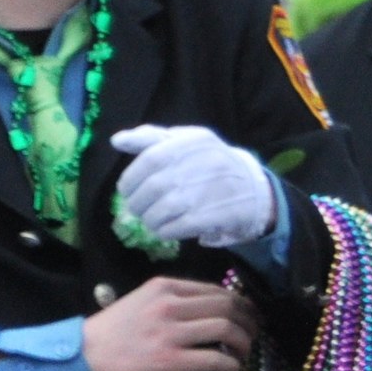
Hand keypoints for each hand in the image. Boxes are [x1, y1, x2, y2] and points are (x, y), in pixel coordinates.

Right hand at [80, 278, 255, 370]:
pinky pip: (216, 359)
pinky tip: (233, 369)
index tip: (248, 314)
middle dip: (249, 320)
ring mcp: (171, 333)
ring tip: (244, 352)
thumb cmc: (112, 332)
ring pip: (227, 329)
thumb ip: (173, 299)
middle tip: (254, 333)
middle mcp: (170, 305)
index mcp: (164, 287)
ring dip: (244, 342)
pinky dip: (232, 364)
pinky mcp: (171, 361)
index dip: (240, 303)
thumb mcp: (141, 301)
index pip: (216, 290)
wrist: (82, 357)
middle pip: (228, 306)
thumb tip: (212, 308)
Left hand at [112, 125, 277, 248]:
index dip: (131, 177)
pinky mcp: (216, 215)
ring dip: (149, 219)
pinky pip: (178, 227)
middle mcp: (202, 164)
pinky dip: (164, 231)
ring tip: (150, 221)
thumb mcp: (187, 142)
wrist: (255, 190)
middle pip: (153, 187)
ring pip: (163, 210)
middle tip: (136, 209)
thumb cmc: (211, 164)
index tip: (125, 190)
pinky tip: (164, 230)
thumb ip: (152, 139)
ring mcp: (210, 191)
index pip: (151, 158)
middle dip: (137, 203)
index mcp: (193, 142)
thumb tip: (116, 141)